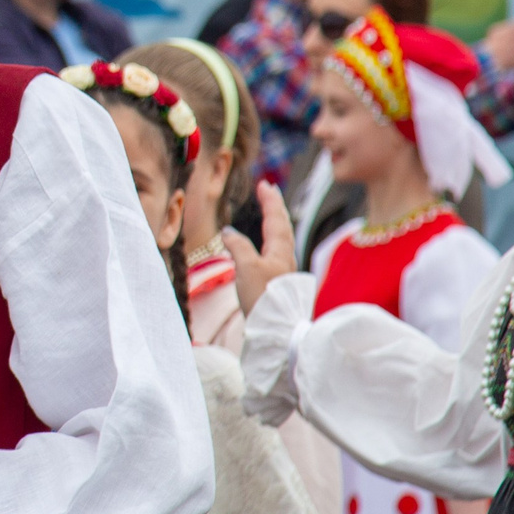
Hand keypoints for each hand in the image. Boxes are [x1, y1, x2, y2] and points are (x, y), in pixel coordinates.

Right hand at [223, 181, 297, 315]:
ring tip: (268, 216)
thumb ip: (238, 246)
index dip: (270, 201)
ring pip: (280, 241)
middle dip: (275, 208)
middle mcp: (285, 258)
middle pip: (282, 227)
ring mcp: (283, 272)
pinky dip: (268, 242)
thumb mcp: (246, 267)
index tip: (264, 184)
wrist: (277, 329)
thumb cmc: (263, 296)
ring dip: (274, 224)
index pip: (275, 219)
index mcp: (280, 251)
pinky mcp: (278, 284)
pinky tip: (263, 249)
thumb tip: (229, 232)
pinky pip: (275, 254)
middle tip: (269, 192)